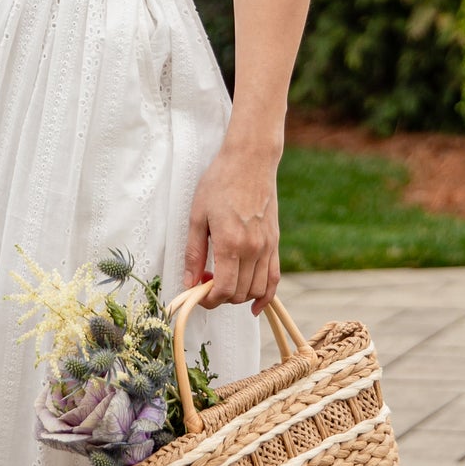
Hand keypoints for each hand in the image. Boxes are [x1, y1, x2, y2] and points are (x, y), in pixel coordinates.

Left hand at [183, 140, 280, 312]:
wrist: (250, 161)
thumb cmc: (219, 183)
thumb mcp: (197, 216)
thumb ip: (193, 253)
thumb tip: (189, 283)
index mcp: (231, 243)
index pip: (223, 289)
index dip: (207, 300)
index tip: (196, 295)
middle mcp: (253, 249)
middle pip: (239, 293)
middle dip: (219, 297)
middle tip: (205, 283)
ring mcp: (268, 247)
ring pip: (257, 290)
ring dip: (238, 296)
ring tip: (223, 282)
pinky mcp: (275, 243)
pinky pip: (274, 278)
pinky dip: (265, 296)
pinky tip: (254, 304)